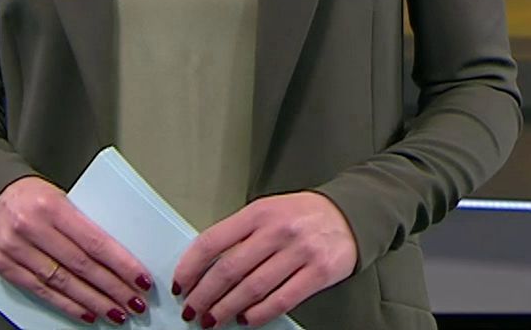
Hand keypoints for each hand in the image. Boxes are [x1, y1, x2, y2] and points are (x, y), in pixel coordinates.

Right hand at [0, 176, 155, 325]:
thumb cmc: (33, 195)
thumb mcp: (62, 198)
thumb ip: (84, 223)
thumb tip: (119, 256)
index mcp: (52, 205)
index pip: (94, 241)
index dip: (121, 264)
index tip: (141, 279)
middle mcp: (31, 227)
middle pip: (81, 266)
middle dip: (113, 288)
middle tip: (135, 302)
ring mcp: (15, 249)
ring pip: (63, 283)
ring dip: (94, 302)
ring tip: (116, 312)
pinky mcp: (5, 266)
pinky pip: (41, 291)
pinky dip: (67, 305)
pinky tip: (87, 313)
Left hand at [171, 192, 356, 327]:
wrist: (350, 215)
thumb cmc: (303, 215)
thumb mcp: (268, 211)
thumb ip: (240, 233)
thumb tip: (205, 265)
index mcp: (259, 212)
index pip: (213, 240)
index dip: (191, 266)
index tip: (180, 283)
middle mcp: (277, 230)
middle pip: (229, 269)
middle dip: (205, 295)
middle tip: (192, 310)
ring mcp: (299, 252)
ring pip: (252, 288)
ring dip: (226, 308)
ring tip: (212, 319)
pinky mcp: (318, 273)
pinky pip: (281, 299)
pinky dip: (259, 313)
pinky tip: (245, 319)